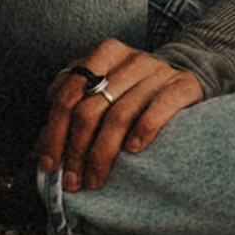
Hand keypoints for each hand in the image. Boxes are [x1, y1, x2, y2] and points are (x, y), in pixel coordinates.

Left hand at [39, 40, 204, 192]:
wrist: (186, 81)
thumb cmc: (137, 90)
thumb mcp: (105, 83)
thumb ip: (76, 92)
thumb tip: (48, 113)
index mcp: (105, 54)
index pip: (69, 94)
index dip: (55, 132)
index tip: (50, 164)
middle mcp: (130, 59)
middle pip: (91, 108)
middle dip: (76, 150)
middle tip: (73, 180)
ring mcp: (157, 71)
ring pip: (119, 114)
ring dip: (102, 153)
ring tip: (95, 179)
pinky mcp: (183, 86)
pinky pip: (158, 108)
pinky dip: (142, 131)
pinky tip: (132, 151)